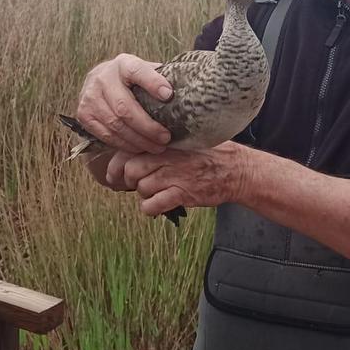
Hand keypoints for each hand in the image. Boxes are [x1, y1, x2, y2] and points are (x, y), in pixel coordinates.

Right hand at [74, 53, 172, 154]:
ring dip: (138, 140)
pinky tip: (138, 147)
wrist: (100, 80)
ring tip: (156, 147)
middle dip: (148, 127)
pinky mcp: (84, 114)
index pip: (138, 71)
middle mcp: (102, 78)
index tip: (169, 95)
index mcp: (123, 64)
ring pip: (115, 125)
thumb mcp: (145, 71)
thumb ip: (160, 78)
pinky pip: (106, 135)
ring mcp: (90, 97)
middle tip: (165, 138)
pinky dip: (124, 145)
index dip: (153, 83)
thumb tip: (188, 89)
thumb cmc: (132, 79)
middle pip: (125, 108)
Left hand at [114, 142, 251, 216]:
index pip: (129, 150)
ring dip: (144, 194)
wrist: (236, 170)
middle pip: (131, 170)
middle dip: (128, 181)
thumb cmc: (208, 156)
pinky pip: (152, 205)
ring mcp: (175, 175)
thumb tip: (130, 154)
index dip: (116, 165)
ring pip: (141, 188)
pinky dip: (150, 208)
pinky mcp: (183, 193)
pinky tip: (159, 205)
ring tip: (157, 193)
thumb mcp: (184, 141)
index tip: (114, 175)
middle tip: (134, 186)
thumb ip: (160, 145)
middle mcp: (168, 156)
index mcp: (166, 141)